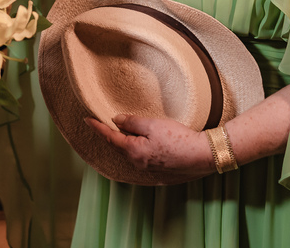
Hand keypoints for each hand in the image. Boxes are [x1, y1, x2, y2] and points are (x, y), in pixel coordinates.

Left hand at [87, 114, 214, 184]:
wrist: (202, 155)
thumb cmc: (178, 139)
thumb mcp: (152, 125)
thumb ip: (132, 122)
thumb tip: (116, 120)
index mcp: (134, 152)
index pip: (110, 138)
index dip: (97, 128)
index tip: (86, 120)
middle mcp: (138, 164)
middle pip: (119, 147)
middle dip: (109, 136)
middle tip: (101, 123)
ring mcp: (149, 169)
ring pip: (130, 154)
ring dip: (123, 143)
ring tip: (119, 131)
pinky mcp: (159, 170)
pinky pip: (141, 158)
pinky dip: (136, 149)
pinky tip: (139, 144)